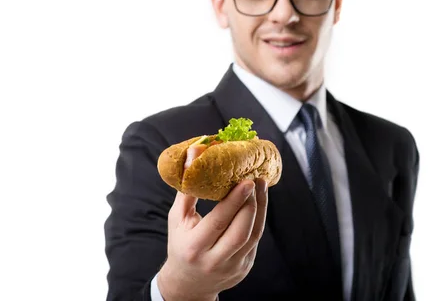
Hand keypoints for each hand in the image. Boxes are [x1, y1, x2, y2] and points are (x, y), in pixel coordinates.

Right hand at [157, 178, 267, 300]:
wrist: (189, 283)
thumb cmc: (181, 244)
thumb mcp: (177, 220)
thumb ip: (187, 190)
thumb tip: (195, 154)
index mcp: (194, 247)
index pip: (218, 222)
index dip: (235, 200)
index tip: (246, 181)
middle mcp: (214, 260)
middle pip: (241, 230)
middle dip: (252, 203)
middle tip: (255, 179)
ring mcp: (232, 267)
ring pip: (254, 235)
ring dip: (260, 208)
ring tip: (261, 186)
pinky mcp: (245, 267)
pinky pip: (256, 240)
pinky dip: (259, 218)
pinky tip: (258, 202)